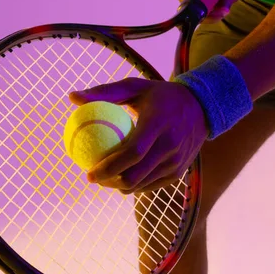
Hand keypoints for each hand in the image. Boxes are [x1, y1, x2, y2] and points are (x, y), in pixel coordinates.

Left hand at [69, 78, 207, 193]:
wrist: (202, 107)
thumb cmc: (161, 96)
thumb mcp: (135, 87)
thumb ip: (105, 92)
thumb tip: (72, 97)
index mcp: (158, 124)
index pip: (132, 153)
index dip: (108, 167)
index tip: (88, 172)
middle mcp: (170, 146)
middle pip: (135, 176)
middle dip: (109, 182)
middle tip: (93, 178)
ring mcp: (177, 162)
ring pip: (141, 185)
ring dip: (119, 186)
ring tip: (104, 178)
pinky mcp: (179, 172)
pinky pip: (151, 186)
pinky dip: (134, 185)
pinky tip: (122, 177)